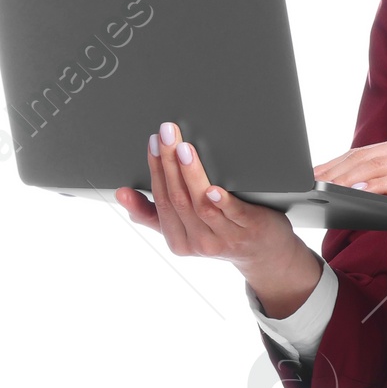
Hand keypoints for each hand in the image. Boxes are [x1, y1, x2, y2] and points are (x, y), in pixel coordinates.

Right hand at [117, 120, 322, 317]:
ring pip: (201, 204)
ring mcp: (226, 237)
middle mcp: (200, 242)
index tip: (153, 143)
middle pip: (178, 199)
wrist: (265, 254)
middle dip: (169, 163)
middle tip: (166, 133)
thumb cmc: (222, 234)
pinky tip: (213, 188)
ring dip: (191, 174)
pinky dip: (222, 201)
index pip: (161, 201)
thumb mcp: (183, 228)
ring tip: (184, 148)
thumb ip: (151, 213)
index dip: (156, 170)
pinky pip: (233, 214)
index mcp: (178, 241)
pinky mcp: (250, 229)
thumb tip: (121, 194)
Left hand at [316, 133, 386, 269]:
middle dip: (334, 169)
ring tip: (323, 187)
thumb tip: (359, 197)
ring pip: (380, 165)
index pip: (366, 154)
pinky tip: (358, 193)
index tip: (310, 175)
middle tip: (306, 181)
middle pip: (367, 156)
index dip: (336, 163)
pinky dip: (378, 186)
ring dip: (349, 177)